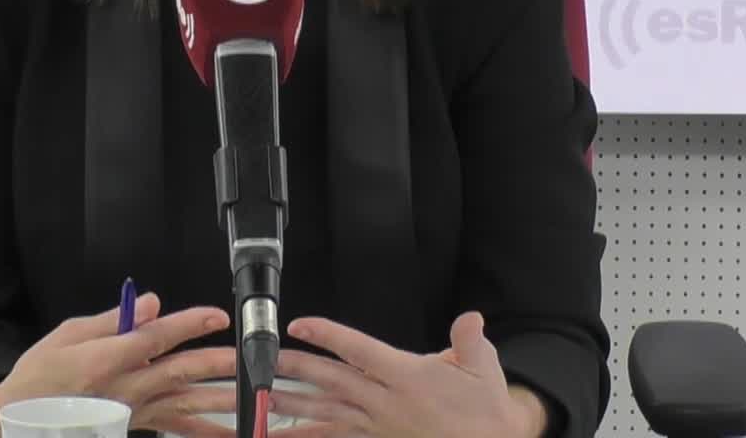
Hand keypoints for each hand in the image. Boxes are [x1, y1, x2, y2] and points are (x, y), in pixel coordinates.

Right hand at [0, 292, 240, 437]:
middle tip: (250, 356)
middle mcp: (124, 388)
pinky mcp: (134, 425)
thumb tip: (149, 303)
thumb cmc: (39, 374)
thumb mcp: (68, 334)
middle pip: (178, 372)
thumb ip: (112, 320)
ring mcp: (132, 411)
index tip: (217, 315)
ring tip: (250, 394)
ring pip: (183, 403)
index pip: (156, 337)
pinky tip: (226, 432)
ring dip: (219, 398)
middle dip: (217, 362)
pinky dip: (201, 430)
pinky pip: (174, 428)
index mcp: (107, 360)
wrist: (18, 419)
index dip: (189, 324)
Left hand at [269, 311, 545, 437]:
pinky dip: (311, 436)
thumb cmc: (482, 407)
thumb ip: (469, 340)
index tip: (300, 325)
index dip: (328, 335)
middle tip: (264, 359)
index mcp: (408, 377)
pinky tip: (286, 435)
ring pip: (327, 413)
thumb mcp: (483, 367)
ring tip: (262, 397)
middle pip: (332, 382)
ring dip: (293, 404)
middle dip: (296, 369)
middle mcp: (387, 402)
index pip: (359, 351)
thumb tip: (470, 319)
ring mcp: (378, 426)